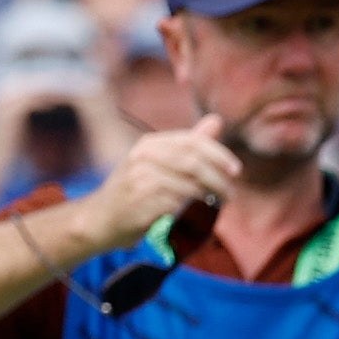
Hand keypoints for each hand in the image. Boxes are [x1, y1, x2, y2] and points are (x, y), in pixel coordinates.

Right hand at [79, 122, 237, 254]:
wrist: (102, 219)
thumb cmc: (136, 190)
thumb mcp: (159, 162)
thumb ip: (189, 144)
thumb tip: (217, 119)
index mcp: (150, 144)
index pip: (192, 142)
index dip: (219, 155)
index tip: (236, 170)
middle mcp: (143, 157)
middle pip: (193, 163)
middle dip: (218, 180)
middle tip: (230, 194)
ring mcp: (139, 179)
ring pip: (189, 186)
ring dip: (210, 198)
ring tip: (218, 204)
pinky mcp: (140, 202)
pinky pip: (178, 206)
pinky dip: (192, 211)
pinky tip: (196, 215)